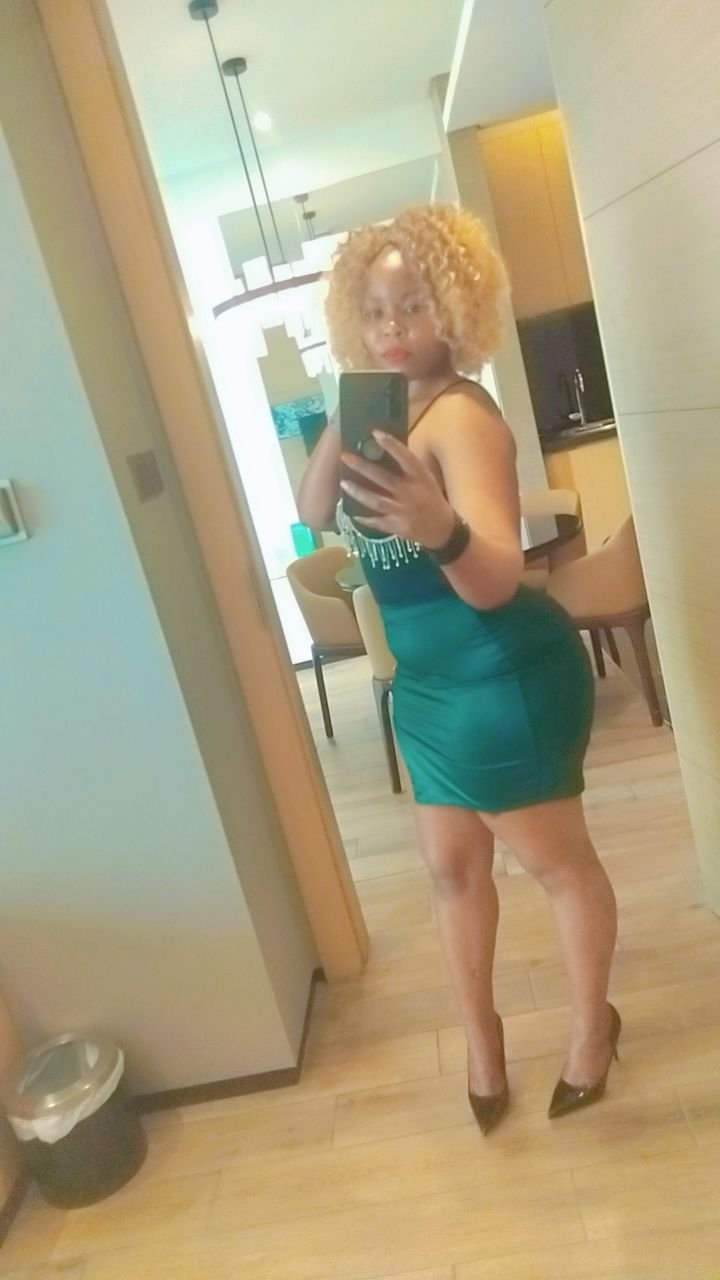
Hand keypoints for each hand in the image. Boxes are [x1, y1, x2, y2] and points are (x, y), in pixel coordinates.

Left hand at [340, 432, 455, 547]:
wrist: (442, 528)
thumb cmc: (431, 497)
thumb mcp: (426, 478)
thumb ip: (409, 466)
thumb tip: (386, 448)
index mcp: (420, 477)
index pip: (405, 457)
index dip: (391, 444)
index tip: (375, 433)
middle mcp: (411, 493)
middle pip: (383, 478)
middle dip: (363, 467)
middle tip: (345, 457)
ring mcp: (402, 511)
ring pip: (376, 501)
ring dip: (358, 491)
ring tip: (343, 482)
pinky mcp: (397, 526)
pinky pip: (376, 521)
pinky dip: (363, 517)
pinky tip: (351, 511)